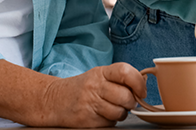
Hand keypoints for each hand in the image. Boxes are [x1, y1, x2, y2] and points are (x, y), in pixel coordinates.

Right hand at [0, 60, 145, 127]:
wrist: (53, 100)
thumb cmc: (81, 88)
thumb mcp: (98, 76)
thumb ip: (118, 79)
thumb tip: (142, 86)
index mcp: (100, 72)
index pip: (125, 71)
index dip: (138, 82)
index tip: (142, 90)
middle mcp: (94, 86)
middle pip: (125, 96)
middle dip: (130, 103)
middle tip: (126, 102)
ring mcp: (90, 103)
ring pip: (119, 112)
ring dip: (120, 114)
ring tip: (110, 108)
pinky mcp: (87, 120)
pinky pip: (109, 124)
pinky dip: (109, 122)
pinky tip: (100, 115)